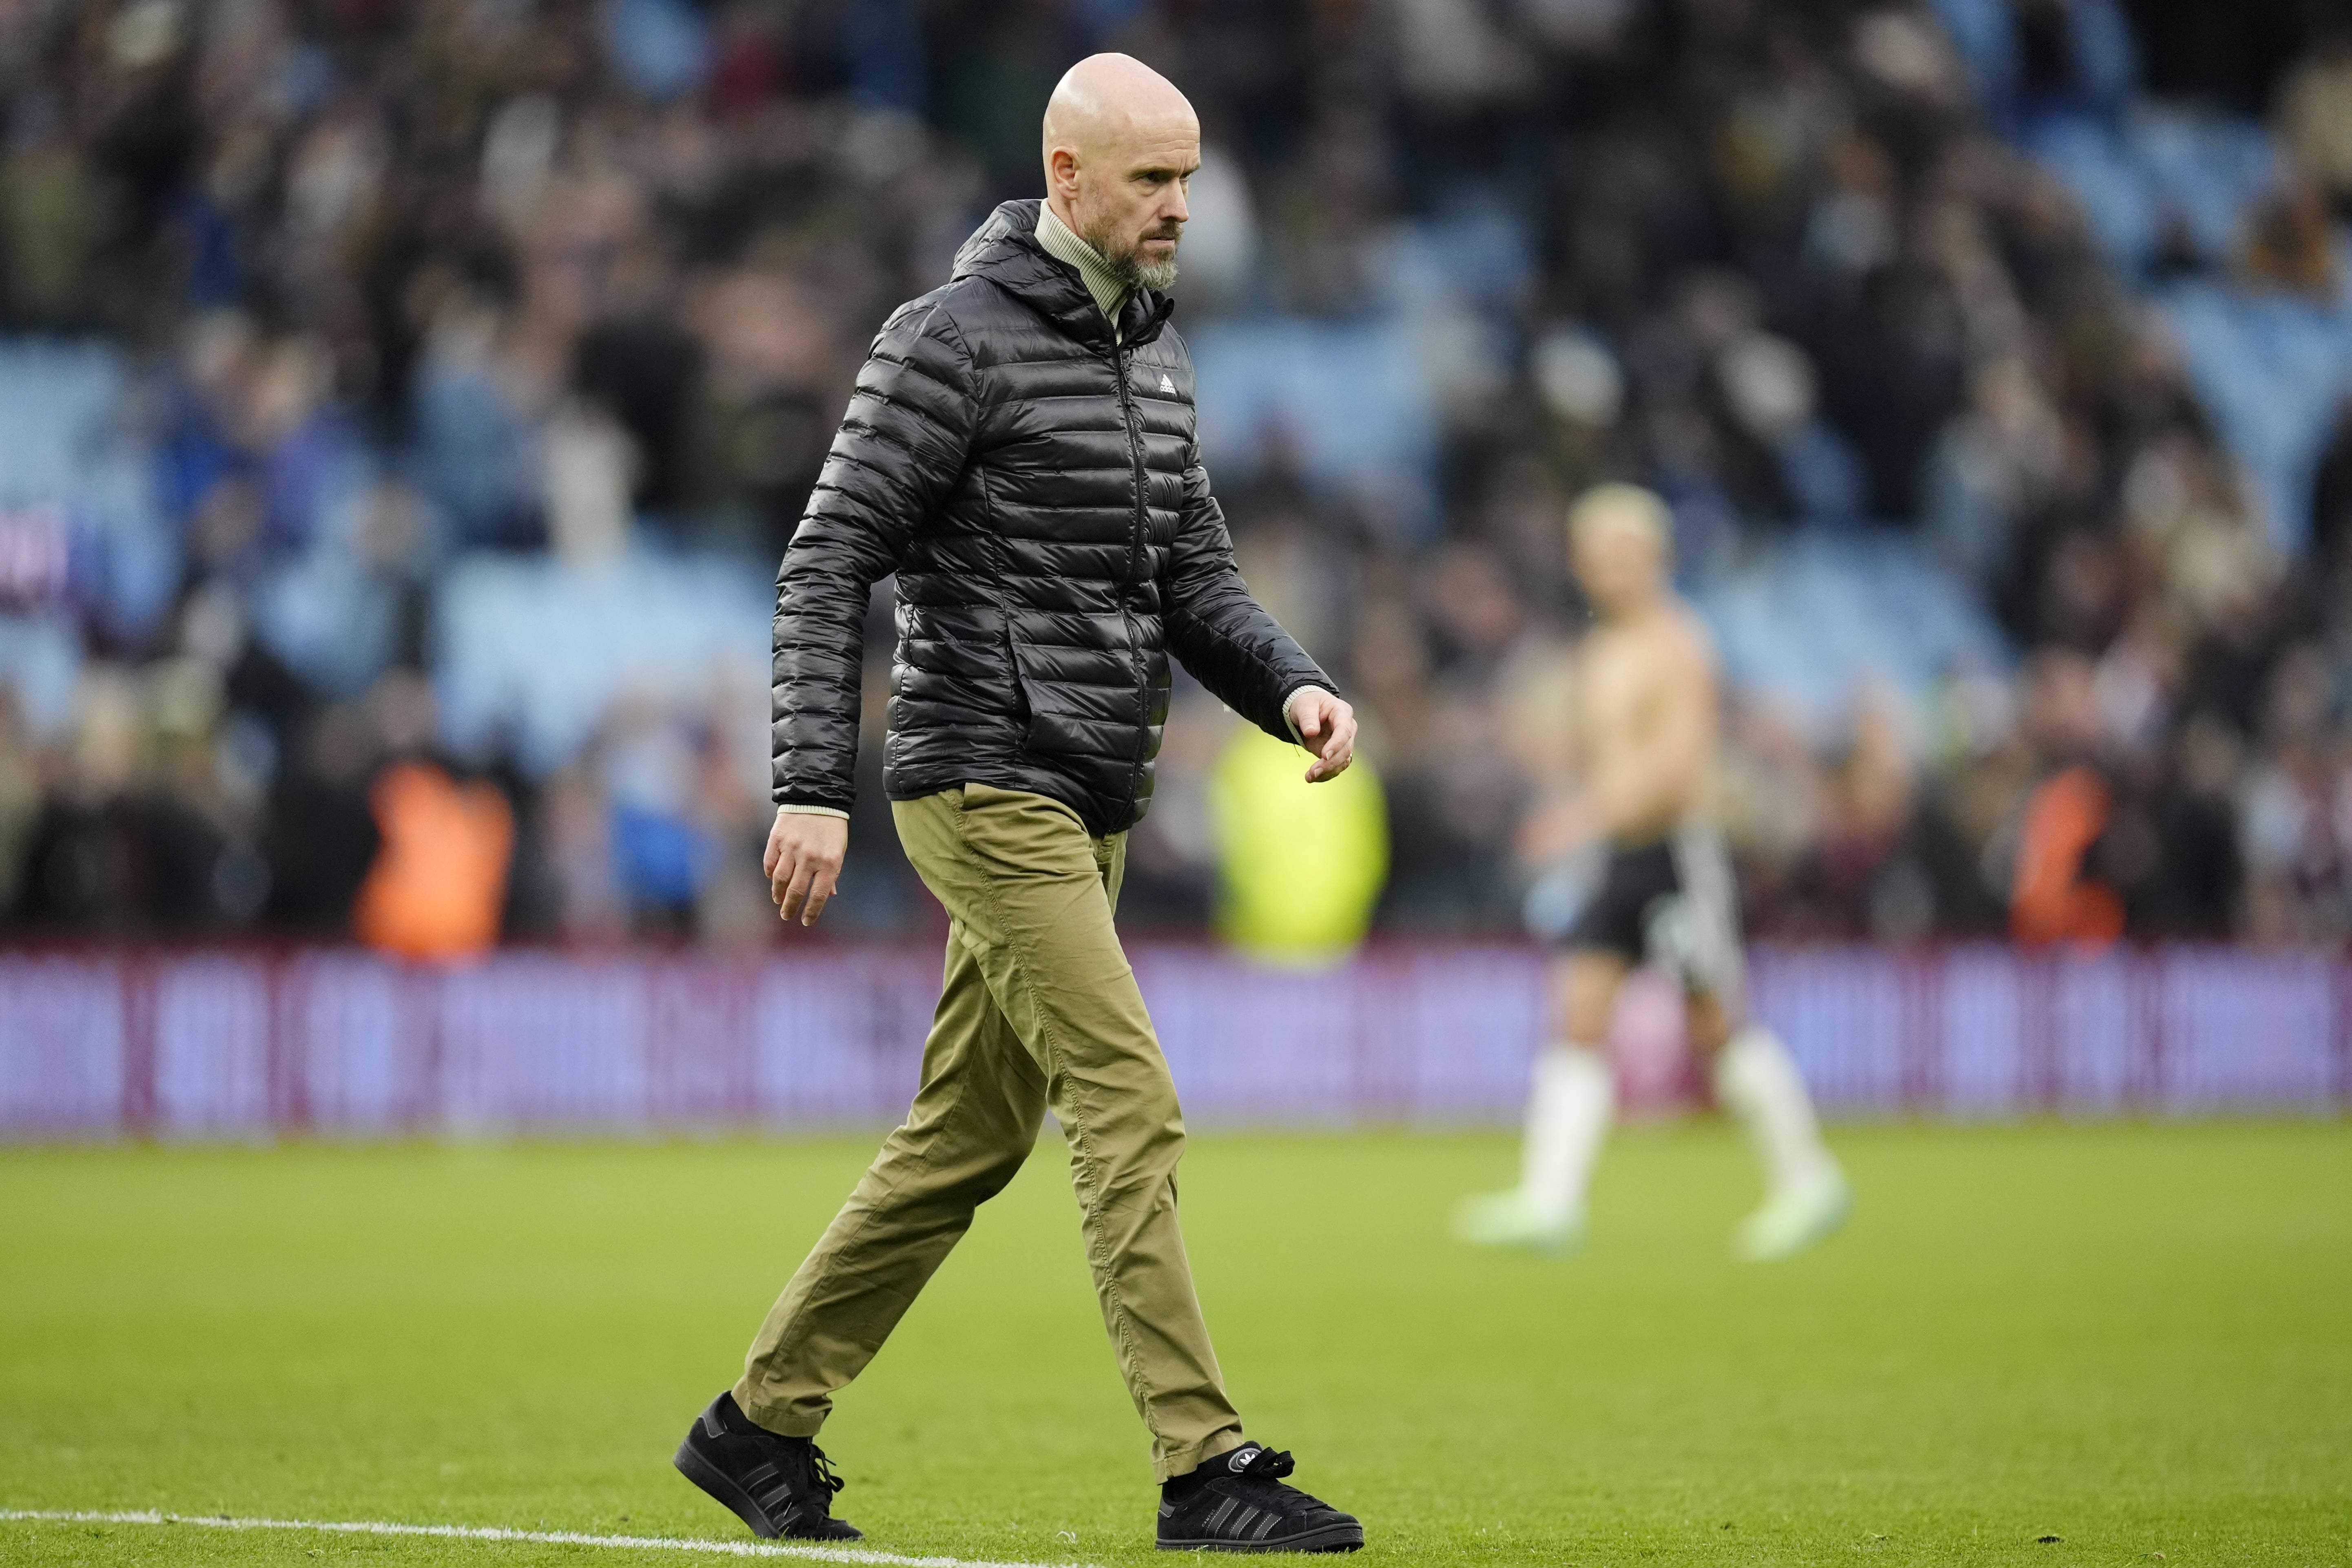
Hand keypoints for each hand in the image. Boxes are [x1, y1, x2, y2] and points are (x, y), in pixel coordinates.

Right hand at [764, 809, 848, 925]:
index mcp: (830, 862)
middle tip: (786, 915)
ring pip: (780, 879)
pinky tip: (772, 880)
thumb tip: (828, 895)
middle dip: (790, 907)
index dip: (811, 911)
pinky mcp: (777, 839)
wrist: (817, 797)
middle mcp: (810, 857)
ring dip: (778, 894)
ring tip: (778, 900)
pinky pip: (770, 863)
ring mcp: (792, 848)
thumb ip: (832, 873)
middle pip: (796, 890)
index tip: (805, 921)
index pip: (819, 894)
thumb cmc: (831, 827)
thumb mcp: (838, 849)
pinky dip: (770, 874)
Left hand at [1290, 688, 1357, 782]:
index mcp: (1342, 712)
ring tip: (1309, 777)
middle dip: (1330, 763)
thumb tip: (1311, 732)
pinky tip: (1312, 778)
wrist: (1307, 710)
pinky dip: (1326, 774)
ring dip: (1328, 771)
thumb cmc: (1307, 703)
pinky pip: (1336, 766)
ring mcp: (1344, 742)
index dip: (1336, 744)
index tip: (1324, 755)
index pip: (1344, 731)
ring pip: (1343, 761)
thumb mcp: (1304, 706)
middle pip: (1346, 749)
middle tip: (1313, 772)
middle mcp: (1348, 728)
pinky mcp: (1337, 752)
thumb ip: (1307, 718)